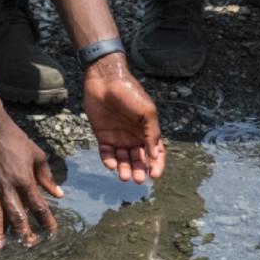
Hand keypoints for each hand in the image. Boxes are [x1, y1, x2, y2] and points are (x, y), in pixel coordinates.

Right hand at [0, 119, 60, 248]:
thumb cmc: (15, 140)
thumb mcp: (36, 154)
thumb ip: (47, 176)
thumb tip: (59, 194)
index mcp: (24, 179)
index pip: (38, 206)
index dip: (46, 222)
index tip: (52, 233)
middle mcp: (7, 187)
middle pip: (17, 216)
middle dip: (23, 234)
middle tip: (28, 246)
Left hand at [80, 58, 165, 183]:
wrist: (105, 80)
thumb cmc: (130, 92)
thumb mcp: (147, 111)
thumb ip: (152, 133)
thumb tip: (155, 156)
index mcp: (147, 130)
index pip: (155, 152)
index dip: (157, 165)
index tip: (154, 175)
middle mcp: (134, 136)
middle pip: (138, 159)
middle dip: (138, 170)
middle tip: (137, 179)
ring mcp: (118, 137)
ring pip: (123, 159)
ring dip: (124, 169)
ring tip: (124, 177)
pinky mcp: (103, 135)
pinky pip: (107, 153)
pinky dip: (109, 161)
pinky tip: (111, 165)